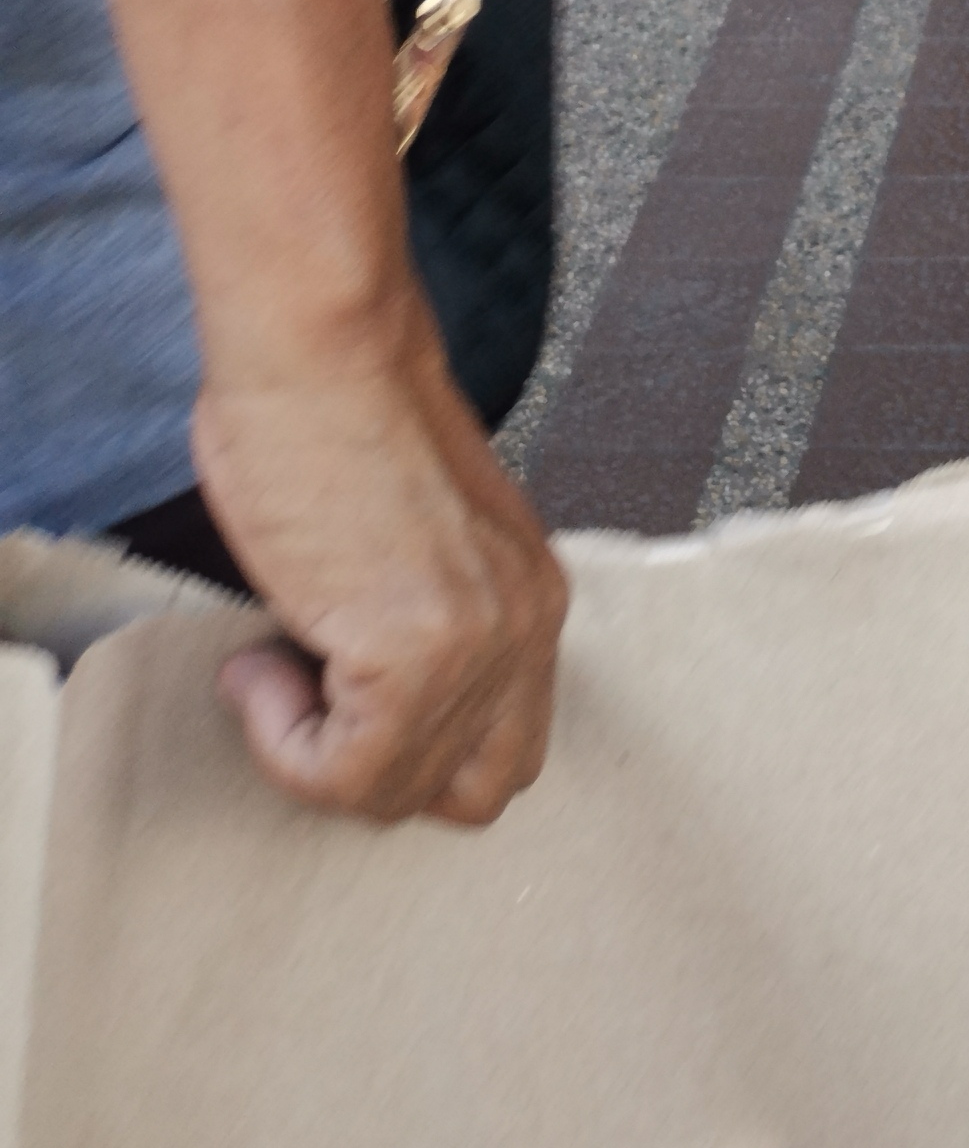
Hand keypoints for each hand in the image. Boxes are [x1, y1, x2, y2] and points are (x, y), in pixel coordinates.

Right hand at [191, 297, 565, 827]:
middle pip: (474, 791)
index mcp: (532, 594)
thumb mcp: (416, 541)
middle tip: (308, 694)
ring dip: (314, 752)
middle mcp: (528, 626)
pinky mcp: (416, 657)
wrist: (320, 352)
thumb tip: (362, 695)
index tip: (334, 678)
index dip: (409, 741)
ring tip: (272, 660)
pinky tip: (257, 665)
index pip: (505, 746)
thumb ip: (424, 618)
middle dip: (376, 769)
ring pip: (398, 794)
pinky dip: (282, 742)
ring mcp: (480, 645)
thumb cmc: (337, 419)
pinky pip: (344, 776)